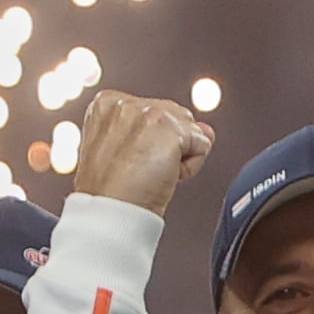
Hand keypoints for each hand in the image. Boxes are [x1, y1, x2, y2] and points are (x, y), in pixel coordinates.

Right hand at [71, 90, 213, 214]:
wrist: (110, 211)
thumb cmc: (116, 193)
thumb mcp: (135, 154)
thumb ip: (169, 132)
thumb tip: (206, 130)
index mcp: (107, 104)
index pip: (157, 113)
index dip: (154, 144)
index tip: (134, 164)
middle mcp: (124, 102)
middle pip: (178, 116)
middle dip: (170, 147)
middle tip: (144, 171)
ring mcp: (145, 111)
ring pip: (192, 129)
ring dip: (181, 157)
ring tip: (152, 173)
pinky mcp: (166, 125)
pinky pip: (202, 144)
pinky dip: (191, 167)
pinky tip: (165, 176)